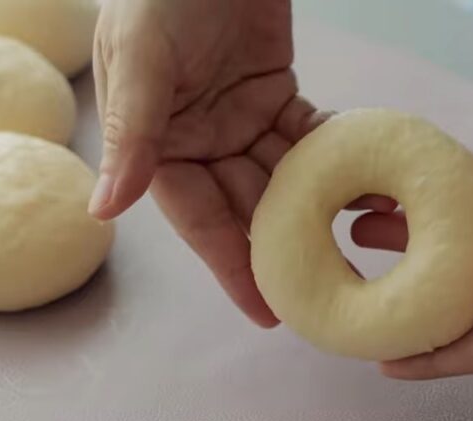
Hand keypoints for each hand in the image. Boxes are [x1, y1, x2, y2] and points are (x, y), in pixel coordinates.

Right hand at [91, 0, 394, 325]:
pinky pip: (308, 137)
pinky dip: (337, 158)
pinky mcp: (274, 95)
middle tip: (330, 294)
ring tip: (364, 250)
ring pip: (282, 180)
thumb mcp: (140, 55)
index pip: (197, 216)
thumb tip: (100, 213)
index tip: (267, 312)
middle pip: (245, 207)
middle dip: (284, 250)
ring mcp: (237, 120)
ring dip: (319, 210)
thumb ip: (131, 134)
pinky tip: (371, 184)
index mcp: (157, 143)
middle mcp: (197, 141)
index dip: (231, 265)